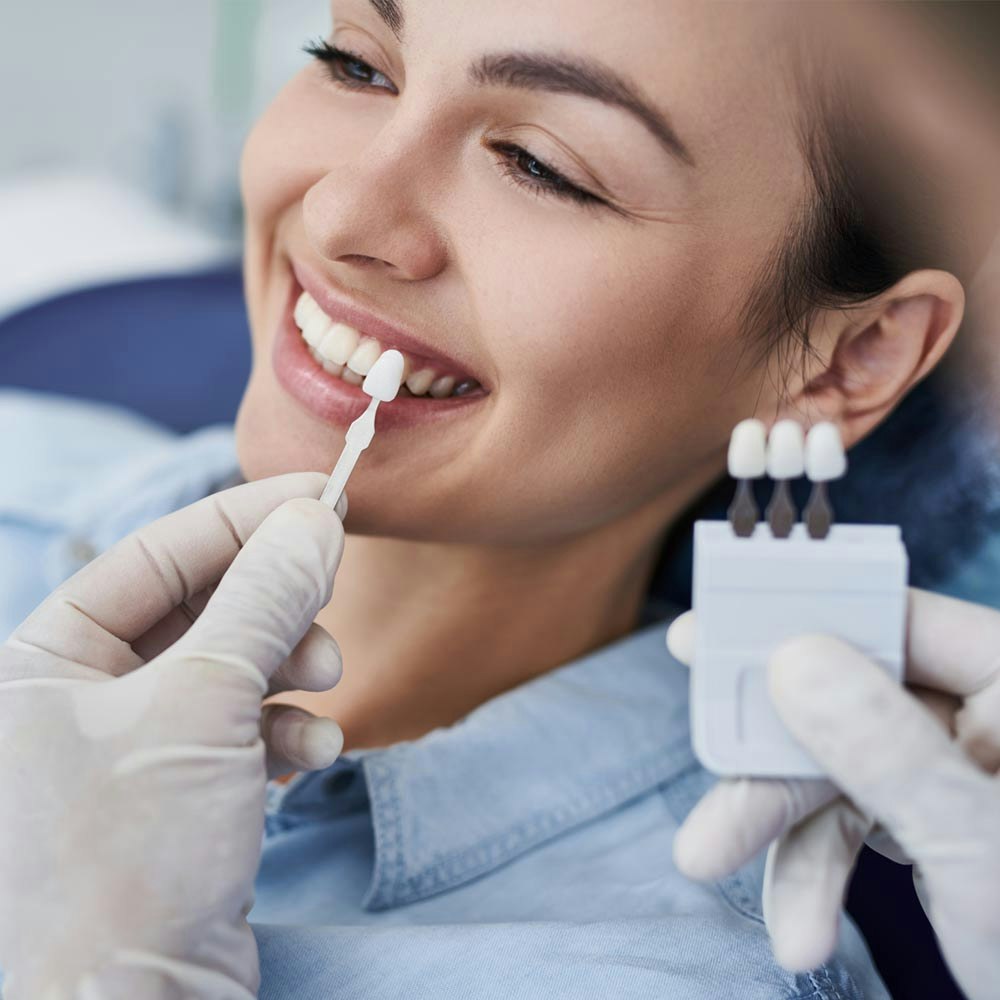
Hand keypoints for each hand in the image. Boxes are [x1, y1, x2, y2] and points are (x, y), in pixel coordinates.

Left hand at [0, 472, 346, 999]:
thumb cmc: (129, 858)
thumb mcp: (204, 703)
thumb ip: (264, 600)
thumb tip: (316, 519)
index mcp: (43, 661)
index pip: (154, 556)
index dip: (243, 520)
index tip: (324, 499)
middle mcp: (77, 700)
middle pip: (200, 609)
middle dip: (276, 609)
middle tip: (330, 607)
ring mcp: (131, 751)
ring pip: (232, 669)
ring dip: (289, 671)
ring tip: (325, 691)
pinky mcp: (180, 797)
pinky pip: (243, 731)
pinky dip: (285, 732)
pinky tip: (311, 757)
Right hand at [666, 588, 999, 999]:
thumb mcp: (977, 855)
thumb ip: (891, 751)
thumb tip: (795, 658)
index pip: (901, 623)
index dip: (799, 620)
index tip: (708, 634)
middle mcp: (987, 715)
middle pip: (847, 701)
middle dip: (770, 766)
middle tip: (701, 783)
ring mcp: (954, 767)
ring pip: (835, 764)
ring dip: (778, 830)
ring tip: (715, 869)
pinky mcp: (931, 816)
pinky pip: (848, 816)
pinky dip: (812, 869)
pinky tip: (799, 928)